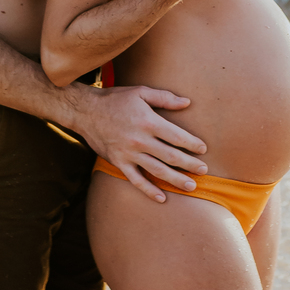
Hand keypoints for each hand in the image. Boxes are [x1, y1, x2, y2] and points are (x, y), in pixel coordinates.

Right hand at [71, 84, 207, 201]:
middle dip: (189, 165)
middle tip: (204, 171)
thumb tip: (187, 102)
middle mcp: (140, 140)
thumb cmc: (116, 99)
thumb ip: (165, 98)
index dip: (192, 144)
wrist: (85, 111)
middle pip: (171, 156)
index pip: (177, 136)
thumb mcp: (141, 91)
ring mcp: (129, 153)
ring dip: (176, 180)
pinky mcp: (118, 163)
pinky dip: (149, 190)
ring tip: (191, 187)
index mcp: (148, 121)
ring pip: (157, 171)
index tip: (203, 149)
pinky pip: (136, 180)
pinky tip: (162, 198)